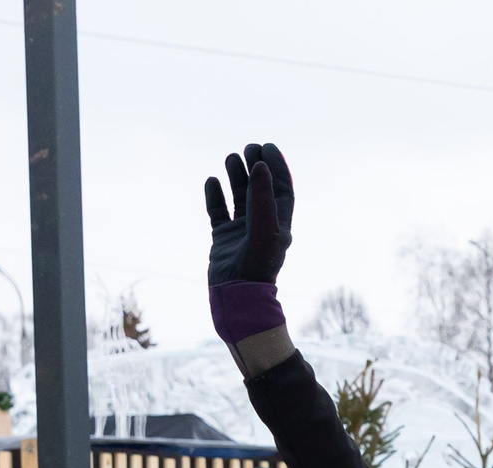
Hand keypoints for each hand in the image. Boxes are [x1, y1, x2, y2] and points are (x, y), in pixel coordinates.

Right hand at [204, 144, 292, 286]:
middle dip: (255, 166)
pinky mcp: (222, 239)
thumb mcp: (264, 229)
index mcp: (279, 224)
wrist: (237, 296)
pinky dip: (215, 196)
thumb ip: (262, 197)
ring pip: (239, 197)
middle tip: (248, 148)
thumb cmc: (257, 265)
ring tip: (231, 158)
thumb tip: (260, 165)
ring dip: (235, 176)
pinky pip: (218, 212)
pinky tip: (212, 180)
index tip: (267, 147)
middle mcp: (261, 225)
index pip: (280, 189)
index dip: (276, 167)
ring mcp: (241, 232)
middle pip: (259, 188)